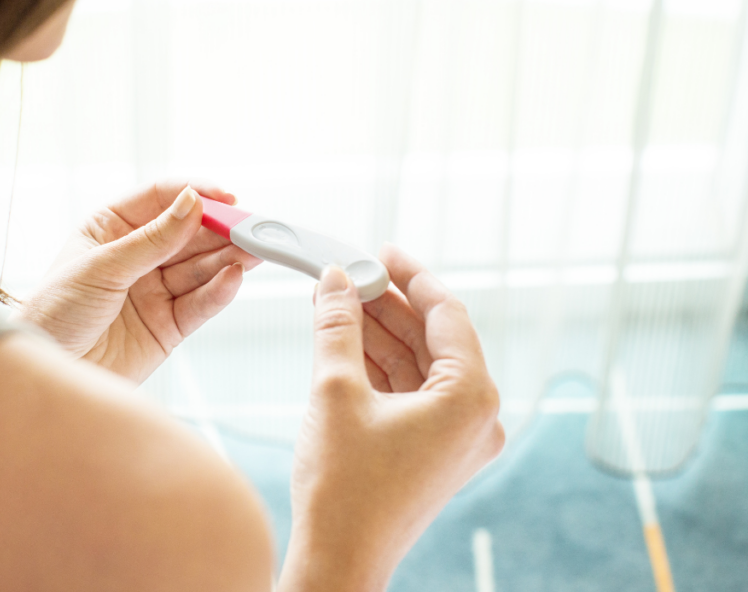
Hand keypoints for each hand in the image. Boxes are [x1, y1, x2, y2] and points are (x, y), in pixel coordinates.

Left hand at [18, 181, 260, 382]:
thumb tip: (192, 203)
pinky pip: (199, 304)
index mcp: (110, 228)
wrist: (47, 371)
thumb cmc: (55, 312)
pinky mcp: (167, 327)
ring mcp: (154, 291)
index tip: (225, 196)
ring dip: (229, 258)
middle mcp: (137, 256)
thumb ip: (152, 239)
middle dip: (221, 229)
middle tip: (252, 225)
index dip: (194, 194)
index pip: (160, 199)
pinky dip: (218, 292)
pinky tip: (234, 278)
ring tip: (255, 250)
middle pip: (188, 234)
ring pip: (200, 268)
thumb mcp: (101, 268)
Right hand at [279, 244, 503, 591]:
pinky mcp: (436, 452)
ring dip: (380, 334)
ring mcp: (459, 437)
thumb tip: (334, 279)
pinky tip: (346, 343)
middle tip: (349, 275)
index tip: (381, 251)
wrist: (339, 560)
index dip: (411, 276)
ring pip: (420, 365)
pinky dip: (381, 367)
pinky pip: (413, 393)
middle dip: (388, 305)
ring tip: (338, 303)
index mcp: (471, 397)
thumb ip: (337, 325)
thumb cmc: (344, 486)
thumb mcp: (335, 391)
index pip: (448, 314)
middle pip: (433, 338)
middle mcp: (477, 417)